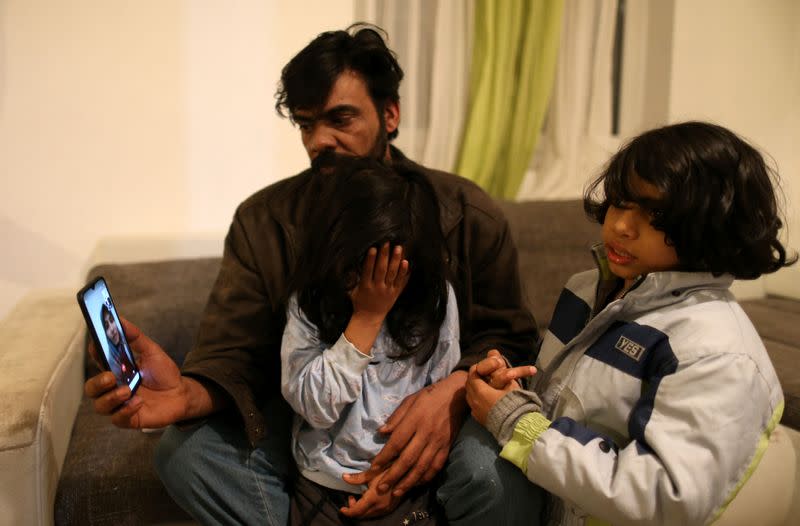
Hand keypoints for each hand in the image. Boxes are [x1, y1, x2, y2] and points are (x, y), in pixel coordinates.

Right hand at [84, 317, 203, 428]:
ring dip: (111, 398)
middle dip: (97, 383)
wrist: (181, 393)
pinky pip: (117, 419)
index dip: (94, 353)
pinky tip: (139, 403)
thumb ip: (135, 337)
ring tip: (127, 391)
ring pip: (100, 406)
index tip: (97, 345)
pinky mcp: (129, 418)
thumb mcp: (151, 351)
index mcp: (116, 370)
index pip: (97, 362)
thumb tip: (120, 319)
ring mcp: (120, 404)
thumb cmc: (164, 373)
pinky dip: (126, 411)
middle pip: (91, 388)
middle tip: (111, 377)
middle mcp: (113, 388)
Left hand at [339, 469, 401, 518]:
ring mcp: (387, 509)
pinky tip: (369, 500)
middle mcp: (380, 507)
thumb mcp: (373, 472)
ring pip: (369, 515)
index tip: (342, 508)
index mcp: (373, 499)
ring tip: (360, 497)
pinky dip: (369, 509)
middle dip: (354, 509)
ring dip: (362, 509)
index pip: (356, 511)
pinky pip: (377, 513)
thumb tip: (344, 477)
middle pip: (362, 515)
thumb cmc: (390, 470)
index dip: (347, 512)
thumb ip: (357, 478)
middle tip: (351, 498)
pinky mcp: (391, 507)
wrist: (409, 473)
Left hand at [342, 371, 466, 500]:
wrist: (456, 395)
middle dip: (393, 475)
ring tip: (397, 492)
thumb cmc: (429, 396)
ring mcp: (438, 442)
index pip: (396, 443)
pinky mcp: (447, 447)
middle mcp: (426, 433)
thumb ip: (396, 417)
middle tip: (381, 488)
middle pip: (408, 459)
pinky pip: (436, 466)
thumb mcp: (410, 400)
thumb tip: (381, 432)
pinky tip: (417, 484)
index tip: (373, 468)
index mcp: (415, 420)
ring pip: (422, 467)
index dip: (384, 457)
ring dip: (408, 482)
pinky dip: (426, 477)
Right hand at [349, 243, 409, 321]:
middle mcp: (377, 287)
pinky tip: (407, 263)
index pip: (368, 270)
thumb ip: (352, 279)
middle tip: (387, 243)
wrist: (369, 318)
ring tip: (399, 248)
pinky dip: (404, 272)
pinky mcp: (395, 293)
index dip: (370, 259)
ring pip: (392, 274)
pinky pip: (401, 282)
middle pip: (382, 269)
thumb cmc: (359, 303)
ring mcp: (387, 290)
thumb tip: (351, 265)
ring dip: (396, 260)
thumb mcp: (352, 291)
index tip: (373, 248)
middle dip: (384, 255)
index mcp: (365, 286)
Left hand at [466, 354, 534, 425]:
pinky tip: (488, 397)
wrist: (516, 427)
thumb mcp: (510, 382)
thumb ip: (500, 367)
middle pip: (470, 384)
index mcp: (480, 391)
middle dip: (478, 377)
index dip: (481, 367)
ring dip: (477, 388)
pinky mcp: (478, 419)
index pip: (473, 373)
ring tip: (489, 385)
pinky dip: (478, 398)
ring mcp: (475, 411)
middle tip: (489, 374)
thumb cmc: (514, 402)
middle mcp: (474, 401)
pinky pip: (474, 404)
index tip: (491, 367)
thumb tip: (493, 352)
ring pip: (471, 394)